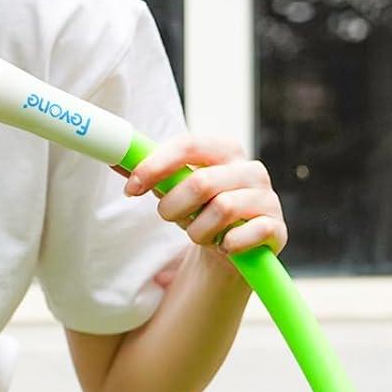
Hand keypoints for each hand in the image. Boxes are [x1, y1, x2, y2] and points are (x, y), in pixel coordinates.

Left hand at [123, 135, 287, 260]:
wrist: (231, 247)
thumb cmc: (198, 210)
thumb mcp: (171, 189)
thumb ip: (147, 173)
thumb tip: (114, 158)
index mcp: (224, 149)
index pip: (188, 145)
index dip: (155, 166)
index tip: (130, 189)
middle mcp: (251, 168)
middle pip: (202, 181)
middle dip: (173, 206)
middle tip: (167, 217)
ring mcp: (267, 198)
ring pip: (222, 210)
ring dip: (197, 230)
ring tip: (197, 233)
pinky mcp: (277, 228)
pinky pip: (246, 235)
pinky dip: (227, 245)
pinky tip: (223, 246)